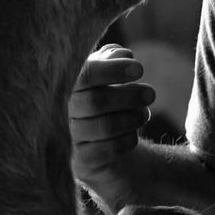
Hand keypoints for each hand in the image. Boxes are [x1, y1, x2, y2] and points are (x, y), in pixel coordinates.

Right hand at [70, 44, 155, 183]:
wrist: (97, 137)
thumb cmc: (103, 94)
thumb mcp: (106, 71)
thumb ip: (112, 58)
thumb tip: (123, 55)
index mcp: (69, 84)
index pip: (86, 74)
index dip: (114, 70)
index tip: (139, 69)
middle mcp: (64, 110)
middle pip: (96, 102)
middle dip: (129, 96)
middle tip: (150, 93)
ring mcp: (70, 137)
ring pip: (104, 127)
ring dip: (132, 118)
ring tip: (144, 113)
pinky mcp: (81, 160)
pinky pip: (106, 151)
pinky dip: (126, 140)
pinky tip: (132, 133)